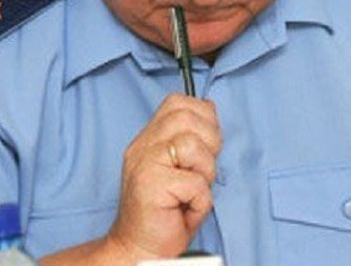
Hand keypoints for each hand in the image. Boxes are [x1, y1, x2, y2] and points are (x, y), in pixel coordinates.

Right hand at [106, 94, 221, 260]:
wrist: (139, 247)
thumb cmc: (165, 211)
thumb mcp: (179, 166)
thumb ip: (189, 139)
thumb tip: (210, 110)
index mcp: (149, 139)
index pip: (177, 103)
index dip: (202, 116)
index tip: (206, 144)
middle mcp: (143, 146)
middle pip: (187, 117)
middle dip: (209, 141)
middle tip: (201, 170)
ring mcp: (144, 164)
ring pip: (193, 146)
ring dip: (205, 172)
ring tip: (192, 190)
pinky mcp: (151, 186)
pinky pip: (195, 183)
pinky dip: (200, 200)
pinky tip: (186, 208)